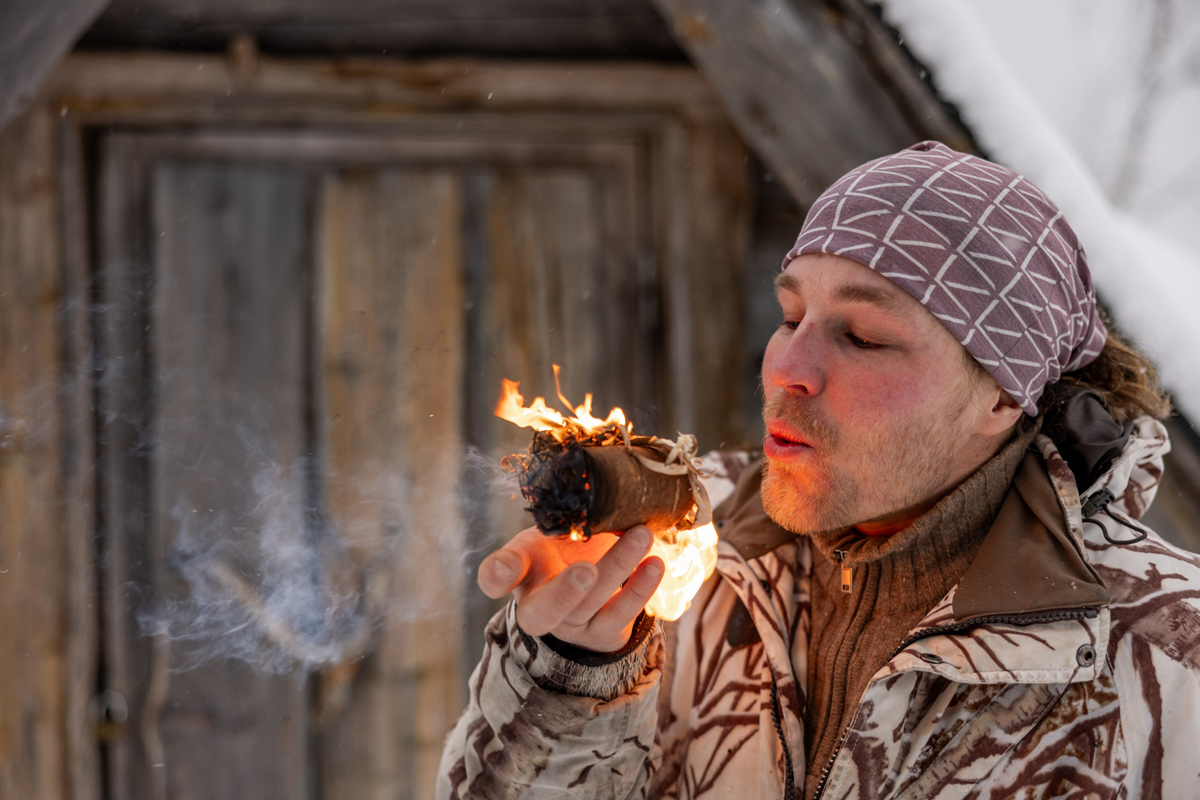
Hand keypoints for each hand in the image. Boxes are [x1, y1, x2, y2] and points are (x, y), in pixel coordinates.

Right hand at [477, 525, 664, 652]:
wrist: (586, 587)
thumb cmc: (562, 552)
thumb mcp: (551, 533)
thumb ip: (560, 519)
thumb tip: (594, 487)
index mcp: (520, 574)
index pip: (495, 578)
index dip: (498, 575)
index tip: (505, 568)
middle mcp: (538, 607)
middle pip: (543, 611)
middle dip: (565, 592)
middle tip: (587, 571)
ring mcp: (572, 625)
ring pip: (590, 605)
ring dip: (618, 569)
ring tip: (642, 536)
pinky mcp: (603, 632)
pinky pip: (622, 616)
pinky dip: (640, 589)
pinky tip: (655, 564)